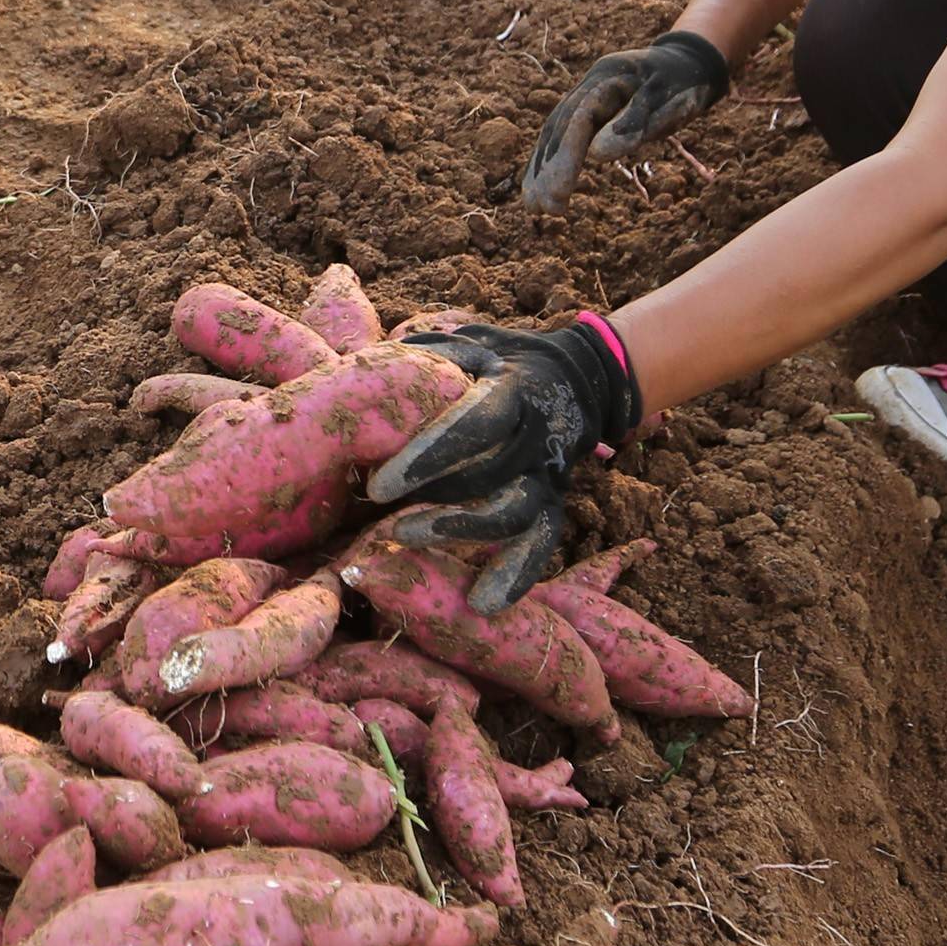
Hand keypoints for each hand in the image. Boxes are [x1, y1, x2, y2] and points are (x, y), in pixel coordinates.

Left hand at [369, 317, 641, 609]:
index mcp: (512, 390)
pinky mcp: (554, 502)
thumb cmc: (504, 360)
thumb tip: (365, 363)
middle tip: (381, 523)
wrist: (581, 377)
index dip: (430, 455)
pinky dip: (518, 574)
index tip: (381, 483)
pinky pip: (541, 543)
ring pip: (515, 513)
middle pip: (488, 476)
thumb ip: (428, 351)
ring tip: (412, 547)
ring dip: (464, 534)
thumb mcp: (473, 341)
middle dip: (433, 502)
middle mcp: (534, 437)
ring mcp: (548, 474)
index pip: (474, 424)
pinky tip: (486, 604)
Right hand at [522, 31, 728, 207]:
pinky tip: (541, 182)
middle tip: (538, 207)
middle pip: (560, 127)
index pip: (579, 119)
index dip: (566, 156)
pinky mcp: (589, 109)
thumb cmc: (682, 84)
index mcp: (608, 78)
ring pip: (557, 132)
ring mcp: (586, 95)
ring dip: (542, 167)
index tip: (557, 192)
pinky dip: (552, 159)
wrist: (686, 62)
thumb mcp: (669, 101)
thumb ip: (635, 122)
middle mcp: (589, 85)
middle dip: (548, 168)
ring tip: (532, 204)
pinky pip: (565, 134)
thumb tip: (598, 154)